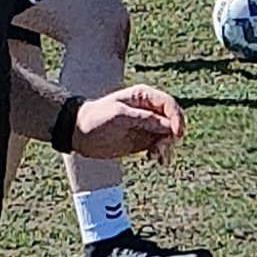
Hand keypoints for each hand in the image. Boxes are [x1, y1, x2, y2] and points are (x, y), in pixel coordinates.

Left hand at [69, 85, 184, 165]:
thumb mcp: (119, 115)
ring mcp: (147, 126)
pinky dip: (161, 153)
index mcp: (144, 97)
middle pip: (172, 121)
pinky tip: (154, 159)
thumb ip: (144, 119)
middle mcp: (149, 110)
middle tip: (160, 149)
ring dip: (166, 147)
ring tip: (155, 157)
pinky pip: (160, 146)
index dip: (177, 118)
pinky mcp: (143, 141)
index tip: (176, 134)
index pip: (169, 104)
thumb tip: (168, 126)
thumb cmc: (96, 118)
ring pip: (168, 136)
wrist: (79, 132)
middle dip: (171, 135)